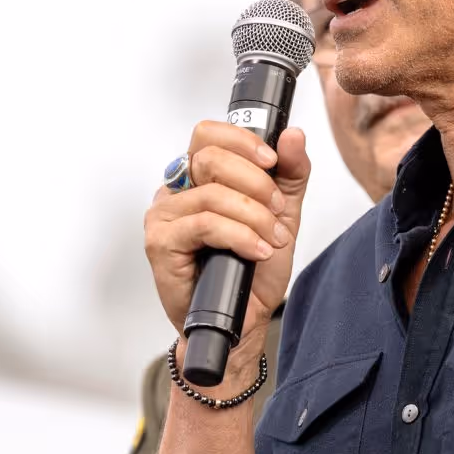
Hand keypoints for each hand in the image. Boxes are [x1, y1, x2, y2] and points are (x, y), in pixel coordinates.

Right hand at [145, 122, 310, 378]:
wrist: (245, 319)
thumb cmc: (254, 269)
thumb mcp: (282, 213)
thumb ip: (290, 173)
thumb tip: (292, 135)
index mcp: (200, 177)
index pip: (208, 134)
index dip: (242, 142)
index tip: (273, 161)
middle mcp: (176, 190)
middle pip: (209, 157)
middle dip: (255, 182)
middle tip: (276, 209)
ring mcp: (164, 216)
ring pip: (212, 194)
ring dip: (253, 216)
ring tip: (272, 239)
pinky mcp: (160, 243)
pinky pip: (204, 224)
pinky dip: (239, 236)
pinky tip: (256, 251)